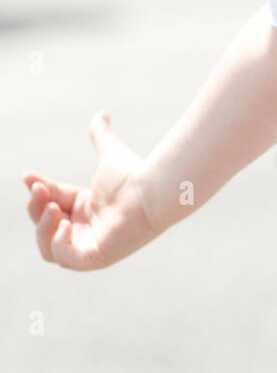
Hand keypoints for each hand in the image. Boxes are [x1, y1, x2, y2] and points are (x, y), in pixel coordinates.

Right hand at [23, 112, 159, 270]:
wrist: (152, 189)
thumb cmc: (135, 174)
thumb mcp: (109, 152)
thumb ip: (101, 135)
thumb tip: (101, 113)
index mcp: (86, 208)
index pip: (52, 201)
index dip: (39, 189)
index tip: (28, 175)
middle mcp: (86, 228)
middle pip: (46, 224)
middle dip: (36, 205)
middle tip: (40, 188)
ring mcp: (90, 245)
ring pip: (49, 246)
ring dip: (42, 226)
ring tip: (51, 207)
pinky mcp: (95, 258)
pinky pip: (65, 259)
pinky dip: (58, 243)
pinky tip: (65, 223)